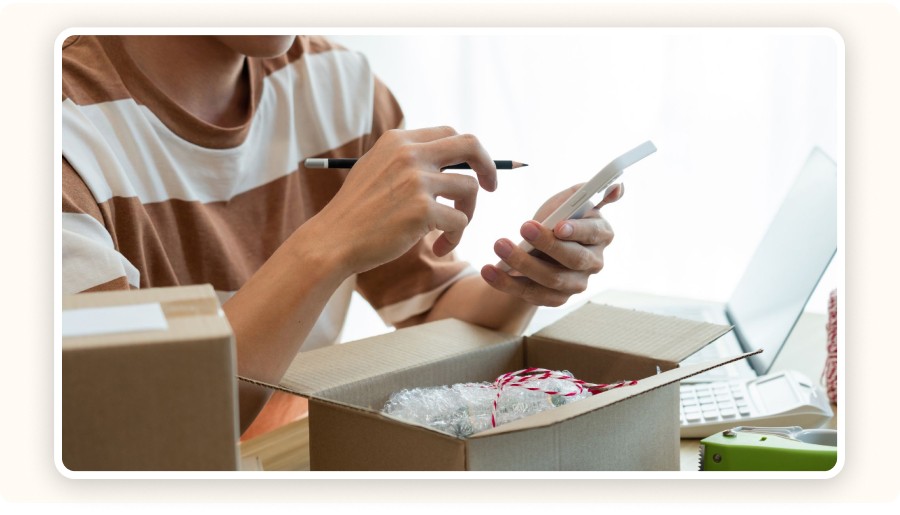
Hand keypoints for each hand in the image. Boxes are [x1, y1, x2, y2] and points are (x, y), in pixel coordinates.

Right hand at [314, 126, 496, 274]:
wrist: (333, 241)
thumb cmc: (356, 213)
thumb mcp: (375, 169)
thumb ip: (406, 159)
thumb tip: (449, 160)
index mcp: (399, 141)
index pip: (449, 133)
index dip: (468, 153)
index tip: (473, 172)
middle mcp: (409, 154)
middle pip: (471, 145)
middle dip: (488, 166)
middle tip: (491, 188)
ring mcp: (417, 181)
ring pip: (469, 189)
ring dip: (466, 214)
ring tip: (447, 235)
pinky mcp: (422, 210)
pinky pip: (460, 220)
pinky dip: (454, 237)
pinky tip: (435, 248)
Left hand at [480, 183, 623, 306]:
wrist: (539, 245)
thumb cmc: (557, 217)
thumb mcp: (568, 200)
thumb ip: (586, 191)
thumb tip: (617, 187)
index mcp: (601, 234)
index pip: (593, 233)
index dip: (577, 231)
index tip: (558, 225)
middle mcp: (593, 263)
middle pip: (572, 259)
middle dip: (547, 245)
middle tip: (522, 228)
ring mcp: (575, 284)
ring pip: (551, 280)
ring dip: (523, 264)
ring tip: (499, 245)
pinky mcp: (555, 299)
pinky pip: (531, 295)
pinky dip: (507, 284)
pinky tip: (489, 270)